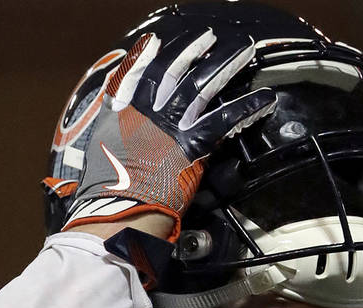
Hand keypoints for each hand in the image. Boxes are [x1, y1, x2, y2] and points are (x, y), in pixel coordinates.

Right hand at [54, 31, 276, 239]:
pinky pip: (225, 120)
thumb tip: (111, 152)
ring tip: (244, 51)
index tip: (154, 43)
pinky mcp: (192, 145)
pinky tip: (265, 98)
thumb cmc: (103, 199)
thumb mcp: (97, 164)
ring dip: (226, 66)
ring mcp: (169, 127)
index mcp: (119, 118)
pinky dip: (247, 108)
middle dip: (192, 52)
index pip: (132, 77)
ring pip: (202, 87)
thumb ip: (109, 149)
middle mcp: (145, 115)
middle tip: (207, 38)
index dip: (144, 58)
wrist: (114, 214)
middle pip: (173, 73)